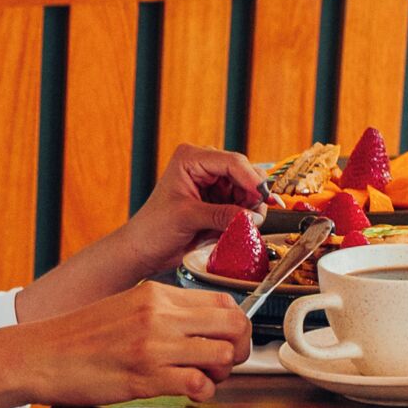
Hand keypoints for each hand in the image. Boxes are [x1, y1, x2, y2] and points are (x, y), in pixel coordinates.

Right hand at [15, 281, 253, 406]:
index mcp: (157, 294)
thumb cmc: (78, 336)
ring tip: (206, 378)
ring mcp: (154, 346)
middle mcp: (160, 315)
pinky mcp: (146, 377)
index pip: (223, 300)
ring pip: (223, 354)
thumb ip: (163, 311)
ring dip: (223, 372)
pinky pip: (199, 384)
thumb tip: (201, 324)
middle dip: (240, 347)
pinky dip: (203, 392)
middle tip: (227, 361)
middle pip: (233, 324)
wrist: (40, 355)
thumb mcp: (125, 306)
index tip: (229, 338)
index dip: (235, 323)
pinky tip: (190, 392)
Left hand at [127, 142, 267, 275]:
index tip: (264, 198)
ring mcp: (213, 183)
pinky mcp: (219, 200)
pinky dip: (245, 216)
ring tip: (243, 225)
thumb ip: (222, 215)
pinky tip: (236, 227)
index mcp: (191, 158)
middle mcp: (205, 165)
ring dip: (250, 208)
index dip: (251, 179)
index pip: (232, 162)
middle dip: (253, 195)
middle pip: (245, 173)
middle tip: (255, 217)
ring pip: (248, 190)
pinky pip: (243, 204)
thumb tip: (253, 216)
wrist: (143, 249)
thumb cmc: (153, 229)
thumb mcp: (187, 218)